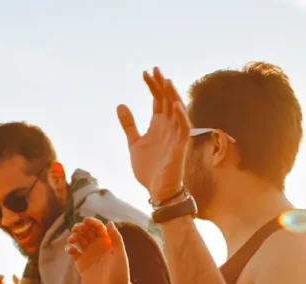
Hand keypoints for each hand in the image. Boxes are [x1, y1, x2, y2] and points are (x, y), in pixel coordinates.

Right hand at [66, 219, 130, 283]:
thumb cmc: (119, 273)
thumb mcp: (120, 254)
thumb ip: (116, 238)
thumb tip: (109, 222)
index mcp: (107, 242)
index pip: (98, 228)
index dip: (92, 222)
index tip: (85, 221)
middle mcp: (97, 247)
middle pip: (86, 232)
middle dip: (80, 228)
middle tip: (75, 228)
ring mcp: (88, 255)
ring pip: (78, 240)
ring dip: (74, 236)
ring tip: (71, 239)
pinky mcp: (81, 263)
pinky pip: (73, 252)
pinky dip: (69, 248)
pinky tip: (70, 249)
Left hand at [117, 67, 191, 202]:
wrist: (157, 191)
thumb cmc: (149, 169)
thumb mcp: (134, 143)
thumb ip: (129, 125)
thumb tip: (121, 104)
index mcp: (158, 125)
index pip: (157, 100)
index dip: (152, 86)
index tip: (144, 73)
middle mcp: (169, 127)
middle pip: (167, 101)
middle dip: (161, 85)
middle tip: (154, 69)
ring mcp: (176, 136)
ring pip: (177, 111)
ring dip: (172, 96)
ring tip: (165, 81)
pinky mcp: (180, 147)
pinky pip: (184, 129)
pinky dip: (181, 116)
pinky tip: (174, 104)